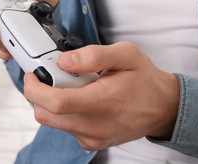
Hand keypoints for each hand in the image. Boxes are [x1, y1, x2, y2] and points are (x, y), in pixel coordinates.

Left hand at [24, 41, 179, 150]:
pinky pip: (64, 127)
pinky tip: (82, 99)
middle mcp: (95, 125)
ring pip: (52, 121)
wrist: (163, 108)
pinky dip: (64, 112)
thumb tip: (65, 61)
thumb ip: (94, 55)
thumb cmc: (145, 81)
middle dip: (40, 93)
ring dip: (52, 101)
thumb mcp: (126, 55)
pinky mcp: (92, 142)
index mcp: (103, 101)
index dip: (35, 87)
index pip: (56, 102)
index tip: (33, 74)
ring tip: (74, 87)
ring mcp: (92, 137)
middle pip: (46, 114)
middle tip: (54, 76)